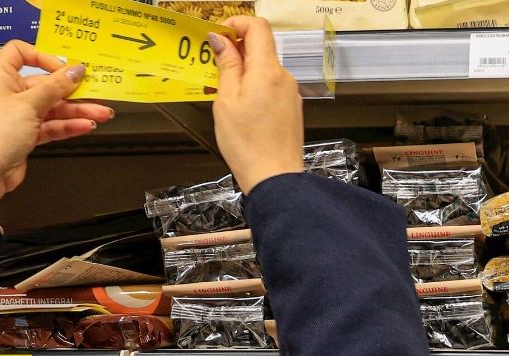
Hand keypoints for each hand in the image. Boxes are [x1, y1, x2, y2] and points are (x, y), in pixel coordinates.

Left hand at [0, 41, 114, 210]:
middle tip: (94, 93)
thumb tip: (73, 71)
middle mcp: (9, 94)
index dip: (43, 57)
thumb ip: (55, 87)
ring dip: (76, 111)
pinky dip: (68, 126)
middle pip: (45, 85)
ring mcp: (18, 115)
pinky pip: (51, 125)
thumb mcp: (29, 105)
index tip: (64, 68)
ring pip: (52, 107)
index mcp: (1, 78)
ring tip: (99, 113)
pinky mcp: (26, 135)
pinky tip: (84, 126)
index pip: (20, 53)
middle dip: (71, 91)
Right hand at [209, 18, 303, 193]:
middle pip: (262, 47)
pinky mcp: (292, 107)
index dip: (237, 24)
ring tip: (226, 92)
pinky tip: (243, 106)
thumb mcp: (227, 100)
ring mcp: (291, 93)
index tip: (220, 35)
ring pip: (266, 68)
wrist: (275, 178)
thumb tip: (221, 40)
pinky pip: (272, 86)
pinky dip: (256, 86)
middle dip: (238, 49)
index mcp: (267, 70)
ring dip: (246, 70)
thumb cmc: (247, 144)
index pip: (258, 26)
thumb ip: (227, 65)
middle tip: (215, 65)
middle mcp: (284, 77)